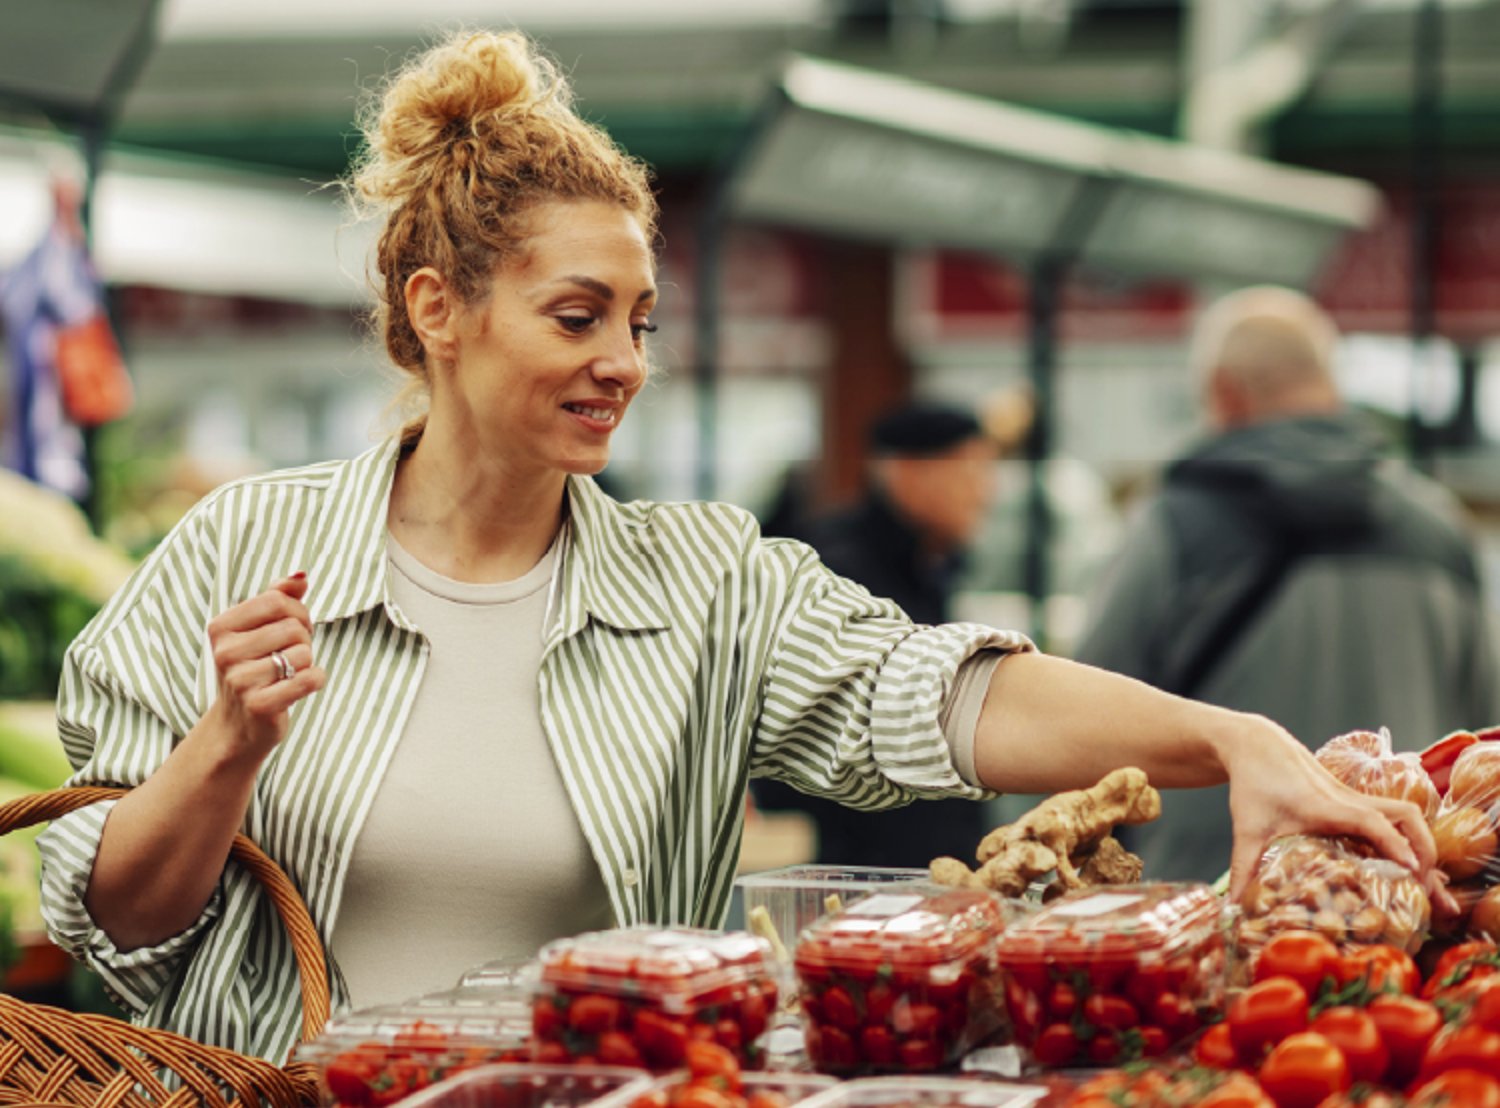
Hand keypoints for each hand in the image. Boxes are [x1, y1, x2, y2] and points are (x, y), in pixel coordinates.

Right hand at [205, 572, 325, 760]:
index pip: (278, 600)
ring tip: (286, 675)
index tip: (291, 629)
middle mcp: (225, 652)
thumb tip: (301, 576)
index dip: (298, 612)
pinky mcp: (259, 705)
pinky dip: (314, 680)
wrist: (238, 726)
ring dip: (307, 663)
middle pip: (294, 627)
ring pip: (304, 653)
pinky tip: (296, 688)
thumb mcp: (258, 630)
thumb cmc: (254, 669)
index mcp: (221, 627)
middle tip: (288, 657)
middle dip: (303, 640)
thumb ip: (278, 598)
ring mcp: (240, 680)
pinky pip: (310, 679)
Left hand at [1222, 714, 1447, 910]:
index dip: (1394, 845)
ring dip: (1419, 840)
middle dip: (1424, 847)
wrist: (1257, 745)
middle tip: (1427, 883)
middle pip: (1405, 815)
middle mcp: (1348, 800)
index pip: (1371, 822)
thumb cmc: (1253, 782)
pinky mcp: (1353, 799)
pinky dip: (1404, 836)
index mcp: (1327, 807)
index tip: (1413, 871)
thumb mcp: (1247, 828)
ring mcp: (1354, 798)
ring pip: (1404, 812)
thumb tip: (1234, 908)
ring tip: (1422, 877)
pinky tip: (1399, 862)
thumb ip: (1244, 867)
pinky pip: (1391, 815)